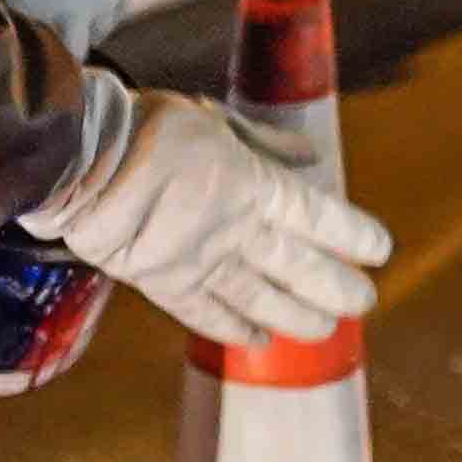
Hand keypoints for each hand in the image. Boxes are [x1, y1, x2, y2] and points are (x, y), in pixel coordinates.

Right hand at [17, 74, 394, 346]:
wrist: (81, 159)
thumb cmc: (148, 125)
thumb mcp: (215, 120)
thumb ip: (265, 144)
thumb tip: (311, 158)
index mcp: (255, 185)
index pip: (320, 217)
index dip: (353, 236)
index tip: (379, 251)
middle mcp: (237, 231)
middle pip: (301, 269)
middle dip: (337, 289)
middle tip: (364, 303)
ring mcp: (202, 262)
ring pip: (262, 300)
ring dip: (298, 317)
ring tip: (324, 330)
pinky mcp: (165, 283)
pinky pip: (207, 314)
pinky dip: (235, 330)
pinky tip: (258, 342)